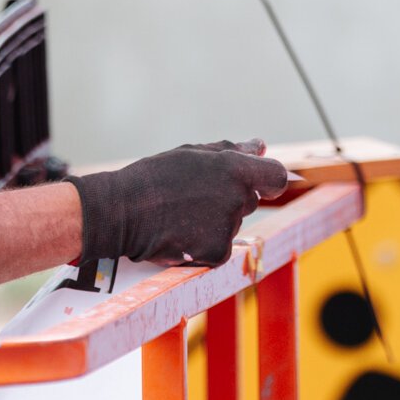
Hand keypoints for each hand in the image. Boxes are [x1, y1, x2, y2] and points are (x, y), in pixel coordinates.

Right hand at [70, 140, 289, 266]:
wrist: (123, 212)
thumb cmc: (155, 177)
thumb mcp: (192, 154)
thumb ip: (232, 150)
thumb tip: (260, 144)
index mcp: (233, 169)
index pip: (275, 176)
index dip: (268, 178)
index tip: (258, 182)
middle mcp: (236, 198)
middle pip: (249, 199)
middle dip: (230, 196)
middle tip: (194, 193)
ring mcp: (228, 228)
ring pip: (233, 222)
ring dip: (215, 218)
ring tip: (181, 211)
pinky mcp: (217, 254)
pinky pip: (221, 245)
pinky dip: (205, 241)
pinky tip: (182, 231)